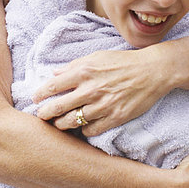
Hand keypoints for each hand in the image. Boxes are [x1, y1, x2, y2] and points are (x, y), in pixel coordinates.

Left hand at [33, 47, 169, 135]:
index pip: (52, 86)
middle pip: (57, 108)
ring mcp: (102, 106)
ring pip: (72, 122)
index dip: (39, 95)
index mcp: (83, 72)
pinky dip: (84, 130)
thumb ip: (74, 65)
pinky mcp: (115, 118)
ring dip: (62, 124)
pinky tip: (83, 126)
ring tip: (59, 124)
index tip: (35, 100)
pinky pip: (91, 131)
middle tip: (41, 116)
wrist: (153, 71)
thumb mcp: (97, 56)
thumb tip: (54, 74)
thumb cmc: (124, 61)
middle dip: (45, 114)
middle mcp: (90, 90)